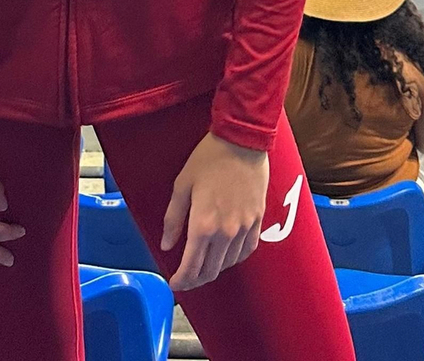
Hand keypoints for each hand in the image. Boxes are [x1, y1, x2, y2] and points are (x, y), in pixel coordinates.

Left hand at [160, 132, 267, 291]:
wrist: (242, 141)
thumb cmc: (209, 158)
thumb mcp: (182, 185)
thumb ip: (173, 219)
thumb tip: (166, 245)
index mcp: (203, 225)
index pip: (191, 268)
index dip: (181, 281)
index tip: (174, 283)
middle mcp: (224, 233)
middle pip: (210, 271)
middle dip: (195, 279)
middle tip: (186, 277)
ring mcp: (243, 228)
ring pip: (228, 264)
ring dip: (214, 269)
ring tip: (203, 264)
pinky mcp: (257, 221)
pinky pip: (246, 251)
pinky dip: (234, 258)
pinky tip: (226, 254)